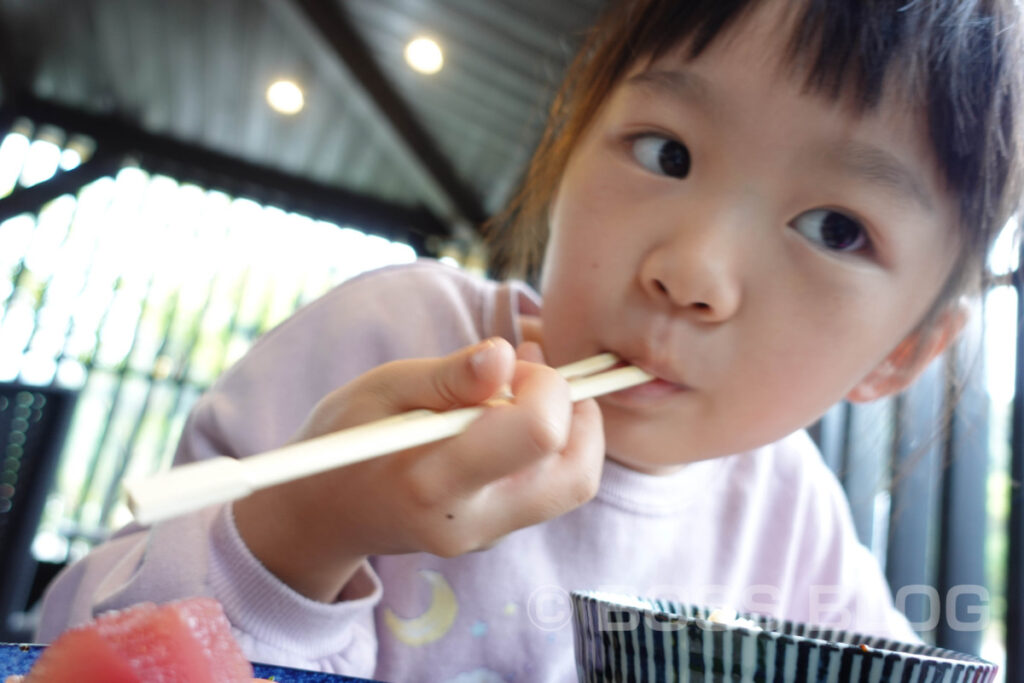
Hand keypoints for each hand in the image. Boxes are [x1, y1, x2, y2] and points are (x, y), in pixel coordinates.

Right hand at [233, 338, 604, 601]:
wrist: (321, 513)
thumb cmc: (346, 438)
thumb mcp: (383, 388)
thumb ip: (448, 376)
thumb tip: (505, 355)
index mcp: (436, 482)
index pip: (539, 435)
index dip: (545, 386)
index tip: (513, 363)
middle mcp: (472, 523)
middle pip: (577, 472)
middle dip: (576, 409)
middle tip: (532, 372)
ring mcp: (487, 539)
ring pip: (573, 482)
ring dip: (567, 426)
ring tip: (517, 387)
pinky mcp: (497, 536)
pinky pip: (551, 489)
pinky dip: (549, 446)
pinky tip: (505, 416)